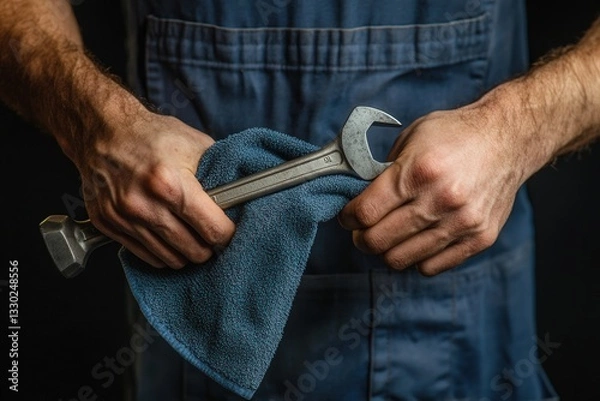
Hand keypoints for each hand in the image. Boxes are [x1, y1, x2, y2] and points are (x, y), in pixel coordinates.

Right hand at [77, 109, 234, 268]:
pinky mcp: (107, 224)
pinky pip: (145, 256)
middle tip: (210, 234)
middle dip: (208, 245)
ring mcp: (123, 217)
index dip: (227, 234)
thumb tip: (239, 197)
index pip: (213, 230)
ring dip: (186, 252)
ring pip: (171, 259)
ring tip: (191, 236)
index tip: (229, 231)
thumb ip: (218, 173)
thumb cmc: (150, 135)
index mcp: (170, 183)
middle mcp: (143, 204)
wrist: (102, 130)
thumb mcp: (195, 145)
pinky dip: (162, 252)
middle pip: (194, 251)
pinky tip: (168, 237)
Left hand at [338, 104, 524, 275]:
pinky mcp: (478, 239)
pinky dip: (416, 258)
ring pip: (401, 259)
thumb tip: (358, 199)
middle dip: (361, 238)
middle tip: (362, 230)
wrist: (508, 139)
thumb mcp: (412, 138)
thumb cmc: (456, 135)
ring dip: (387, 250)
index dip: (348, 218)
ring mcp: (461, 223)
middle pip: (378, 242)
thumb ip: (384, 171)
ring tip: (389, 235)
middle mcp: (440, 200)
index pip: (365, 212)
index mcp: (418, 171)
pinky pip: (431, 267)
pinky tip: (416, 240)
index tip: (348, 216)